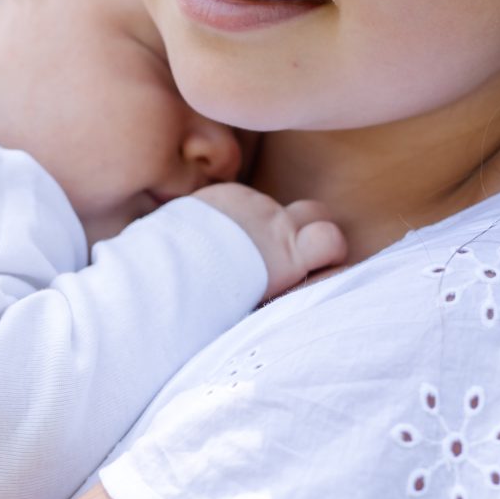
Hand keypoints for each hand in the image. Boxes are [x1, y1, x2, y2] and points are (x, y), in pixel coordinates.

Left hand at [191, 183, 345, 300]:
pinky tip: (212, 235)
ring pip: (272, 207)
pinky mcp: (227, 192)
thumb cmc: (213, 303)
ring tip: (231, 251)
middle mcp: (277, 225)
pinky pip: (241, 199)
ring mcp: (253, 204)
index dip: (330, 250)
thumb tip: (305, 291)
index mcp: (289, 258)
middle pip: (317, 212)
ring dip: (262, 223)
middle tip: (285, 250)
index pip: (332, 239)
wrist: (167, 272)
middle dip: (310, 227)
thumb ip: (285, 289)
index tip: (316, 264)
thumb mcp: (258, 306)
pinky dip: (234, 213)